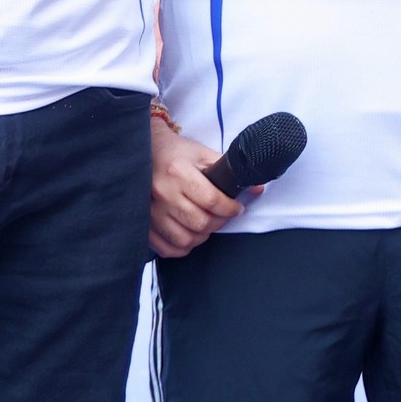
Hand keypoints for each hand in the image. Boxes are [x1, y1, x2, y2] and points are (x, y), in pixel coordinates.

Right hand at [150, 113, 244, 261]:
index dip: (230, 208)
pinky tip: (189, 235)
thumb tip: (256, 187)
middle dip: (219, 222)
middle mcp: (163, 192)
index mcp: (178, 172)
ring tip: (206, 225)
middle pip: (200, 222)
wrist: (144, 153)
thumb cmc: (176, 153)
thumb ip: (228, 171)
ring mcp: (150, 211)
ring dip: (202, 236)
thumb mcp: (202, 154)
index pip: (212, 200)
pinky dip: (182, 247)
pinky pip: (166, 248)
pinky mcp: (144, 223)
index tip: (237, 208)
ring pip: (184, 239)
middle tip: (223, 216)